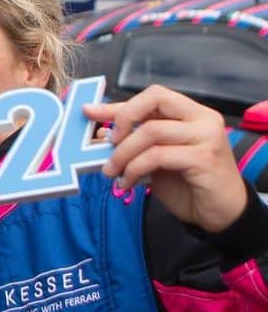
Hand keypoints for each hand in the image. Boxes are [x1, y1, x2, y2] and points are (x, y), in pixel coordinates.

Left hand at [83, 86, 247, 230]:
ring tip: (111, 172)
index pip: (153, 97)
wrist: (222, 214)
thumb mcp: (157, 160)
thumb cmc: (189, 184)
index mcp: (192, 113)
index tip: (90, 112)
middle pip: (155, 99)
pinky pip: (157, 156)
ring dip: (123, 153)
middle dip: (123, 118)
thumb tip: (101, 133)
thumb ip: (137, 143)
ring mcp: (206, 137)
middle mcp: (203, 119)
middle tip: (107, 143)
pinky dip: (134, 168)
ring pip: (151, 131)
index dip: (119, 104)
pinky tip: (126, 183)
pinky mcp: (204, 159)